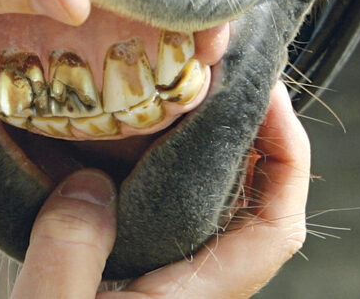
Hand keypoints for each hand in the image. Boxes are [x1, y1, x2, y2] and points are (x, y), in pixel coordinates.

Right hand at [11, 81, 310, 297]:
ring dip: (206, 155)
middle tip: (225, 80)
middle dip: (255, 140)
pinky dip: (157, 178)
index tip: (268, 96)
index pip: (275, 226)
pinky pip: (162, 222)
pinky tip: (118, 154)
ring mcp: (164, 290)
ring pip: (208, 213)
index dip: (289, 157)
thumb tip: (88, 183)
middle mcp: (192, 295)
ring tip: (178, 101)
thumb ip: (70, 249)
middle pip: (254, 209)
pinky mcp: (131, 287)